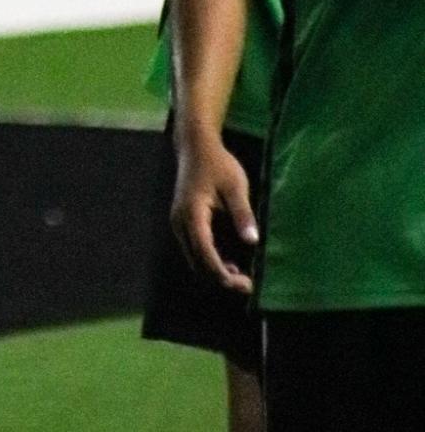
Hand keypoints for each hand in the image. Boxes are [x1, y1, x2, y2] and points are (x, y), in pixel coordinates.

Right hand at [171, 126, 259, 292]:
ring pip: (194, 259)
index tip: (244, 284)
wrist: (195, 147)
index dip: (223, 273)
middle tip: (247, 284)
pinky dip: (210, 260)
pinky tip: (229, 261)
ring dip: (214, 270)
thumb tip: (252, 241)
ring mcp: (179, 223)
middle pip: (197, 262)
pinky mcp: (183, 222)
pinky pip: (194, 249)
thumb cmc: (218, 164)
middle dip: (220, 277)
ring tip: (241, 275)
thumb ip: (243, 214)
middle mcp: (180, 223)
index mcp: (192, 214)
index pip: (205, 253)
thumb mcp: (236, 186)